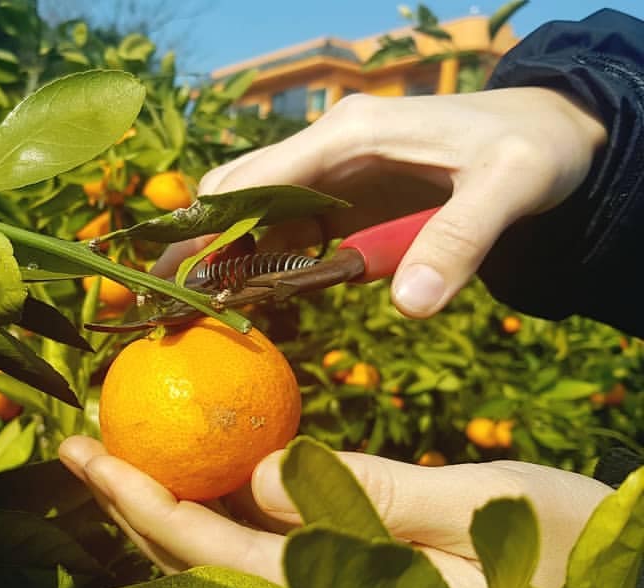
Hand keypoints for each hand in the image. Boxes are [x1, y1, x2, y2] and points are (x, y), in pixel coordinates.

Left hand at [58, 435, 611, 587]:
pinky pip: (263, 545)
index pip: (219, 559)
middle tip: (78, 445)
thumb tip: (259, 479)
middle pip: (199, 565)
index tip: (92, 457)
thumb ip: (372, 499)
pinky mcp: (348, 579)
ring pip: (221, 558)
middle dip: (132, 505)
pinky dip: (222, 503)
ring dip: (164, 503)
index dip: (147, 507)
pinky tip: (204, 463)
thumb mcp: (481, 511)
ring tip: (117, 450)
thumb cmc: (565, 551)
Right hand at [176, 87, 606, 315]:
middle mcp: (328, 147)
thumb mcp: (509, 187)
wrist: (554, 131)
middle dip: (205, 243)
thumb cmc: (533, 148)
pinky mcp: (346, 195)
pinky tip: (253, 299)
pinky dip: (264, 262)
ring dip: (228, 257)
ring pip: (255, 211)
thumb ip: (460, 241)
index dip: (214, 226)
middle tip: (178, 302)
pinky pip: (287, 229)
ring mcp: (334, 171)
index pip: (257, 178)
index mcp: (349, 134)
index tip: (181, 275)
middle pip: (239, 191)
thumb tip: (409, 306)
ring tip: (199, 309)